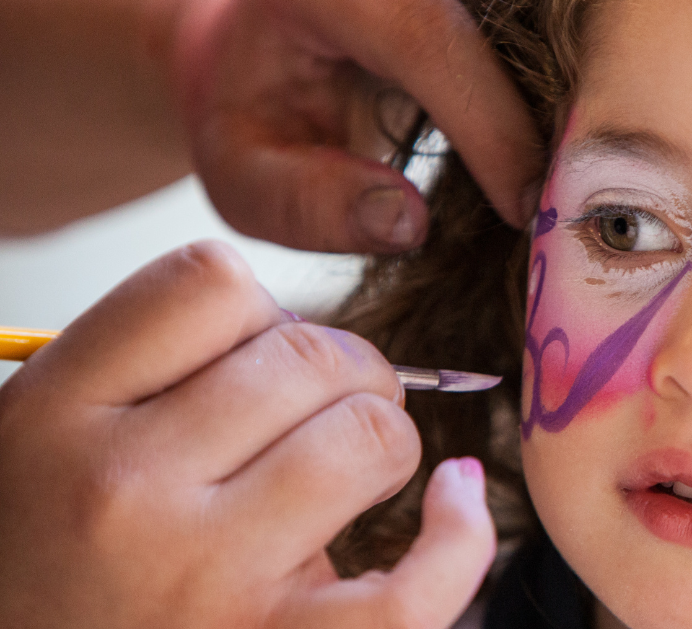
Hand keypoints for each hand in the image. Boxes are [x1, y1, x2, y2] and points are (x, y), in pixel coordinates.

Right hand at [0, 241, 495, 628]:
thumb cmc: (51, 551)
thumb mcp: (49, 434)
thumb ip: (155, 366)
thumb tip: (307, 332)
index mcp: (55, 413)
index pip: (213, 282)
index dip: (259, 307)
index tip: (257, 352)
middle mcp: (124, 491)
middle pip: (308, 354)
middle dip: (343, 368)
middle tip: (324, 408)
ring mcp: (205, 579)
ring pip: (367, 437)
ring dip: (384, 434)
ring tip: (358, 462)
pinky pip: (411, 590)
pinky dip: (459, 537)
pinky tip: (452, 499)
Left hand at [174, 0, 541, 252]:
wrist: (259, 48)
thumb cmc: (252, 116)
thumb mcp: (242, 174)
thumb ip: (307, 204)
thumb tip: (410, 222)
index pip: (428, 41)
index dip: (491, 129)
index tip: (525, 209)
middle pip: (504, 30)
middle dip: (546, 116)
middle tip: (570, 206)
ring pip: (536, 29)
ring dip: (561, 104)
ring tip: (571, 184)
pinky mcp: (483, 0)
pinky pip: (539, 37)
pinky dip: (557, 94)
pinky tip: (560, 150)